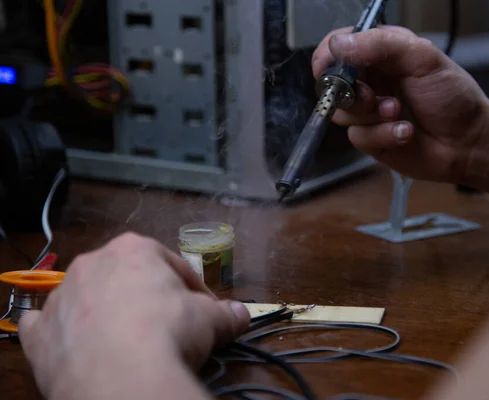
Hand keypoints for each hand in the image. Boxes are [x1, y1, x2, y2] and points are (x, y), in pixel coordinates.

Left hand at [18, 232, 249, 398]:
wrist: (121, 376)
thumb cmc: (167, 332)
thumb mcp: (210, 320)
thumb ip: (226, 314)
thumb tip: (241, 314)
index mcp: (135, 250)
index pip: (172, 265)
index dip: (192, 288)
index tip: (203, 308)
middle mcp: (93, 264)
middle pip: (127, 277)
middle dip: (147, 297)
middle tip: (167, 324)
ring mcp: (63, 296)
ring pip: (86, 297)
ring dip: (105, 312)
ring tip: (127, 341)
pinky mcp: (41, 332)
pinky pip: (46, 324)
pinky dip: (59, 332)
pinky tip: (75, 344)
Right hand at [312, 26, 488, 182]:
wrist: (469, 141)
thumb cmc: (451, 95)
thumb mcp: (422, 58)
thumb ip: (380, 46)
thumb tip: (337, 45)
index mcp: (380, 54)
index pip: (338, 47)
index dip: (326, 56)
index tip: (325, 68)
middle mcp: (370, 81)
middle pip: (332, 83)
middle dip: (351, 92)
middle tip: (373, 97)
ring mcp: (368, 112)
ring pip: (341, 112)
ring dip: (371, 115)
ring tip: (399, 113)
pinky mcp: (371, 139)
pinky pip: (358, 137)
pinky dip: (382, 135)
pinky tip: (405, 133)